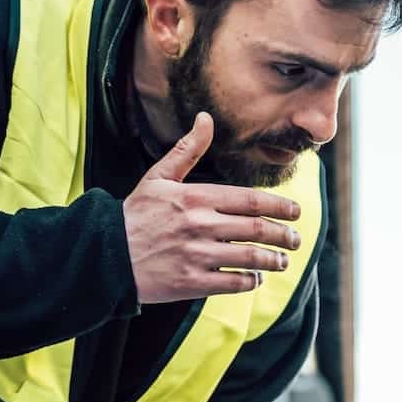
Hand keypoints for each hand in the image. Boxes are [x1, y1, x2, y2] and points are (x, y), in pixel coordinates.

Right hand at [123, 111, 301, 303]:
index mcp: (195, 197)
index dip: (279, 206)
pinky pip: (234, 283)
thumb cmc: (134, 215)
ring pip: (251, 258)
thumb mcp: (158, 178)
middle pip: (258, 229)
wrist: (105, 255)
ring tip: (282, 261)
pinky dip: (251, 281)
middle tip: (296, 240)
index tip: (296, 212)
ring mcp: (196, 255)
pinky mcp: (192, 282)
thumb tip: (205, 118)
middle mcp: (199, 225)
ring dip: (273, 260)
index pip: (250, 200)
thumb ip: (187, 150)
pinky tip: (256, 278)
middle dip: (284, 236)